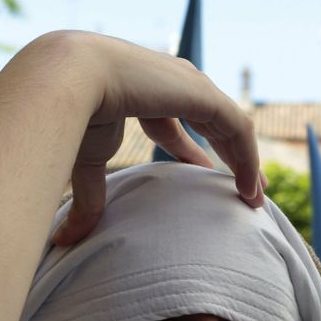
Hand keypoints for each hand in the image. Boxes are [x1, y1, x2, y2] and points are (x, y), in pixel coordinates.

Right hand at [32, 32, 265, 245]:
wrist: (71, 79)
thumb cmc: (70, 115)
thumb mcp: (86, 163)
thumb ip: (88, 199)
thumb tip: (64, 240)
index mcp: (143, 90)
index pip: (176, 120)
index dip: (191, 150)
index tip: (204, 173)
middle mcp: (171, 81)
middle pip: (212, 119)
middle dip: (230, 153)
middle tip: (244, 186)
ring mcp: (190, 83)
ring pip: (231, 125)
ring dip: (246, 160)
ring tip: (255, 195)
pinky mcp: (204, 93)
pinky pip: (238, 129)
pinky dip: (248, 159)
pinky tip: (250, 188)